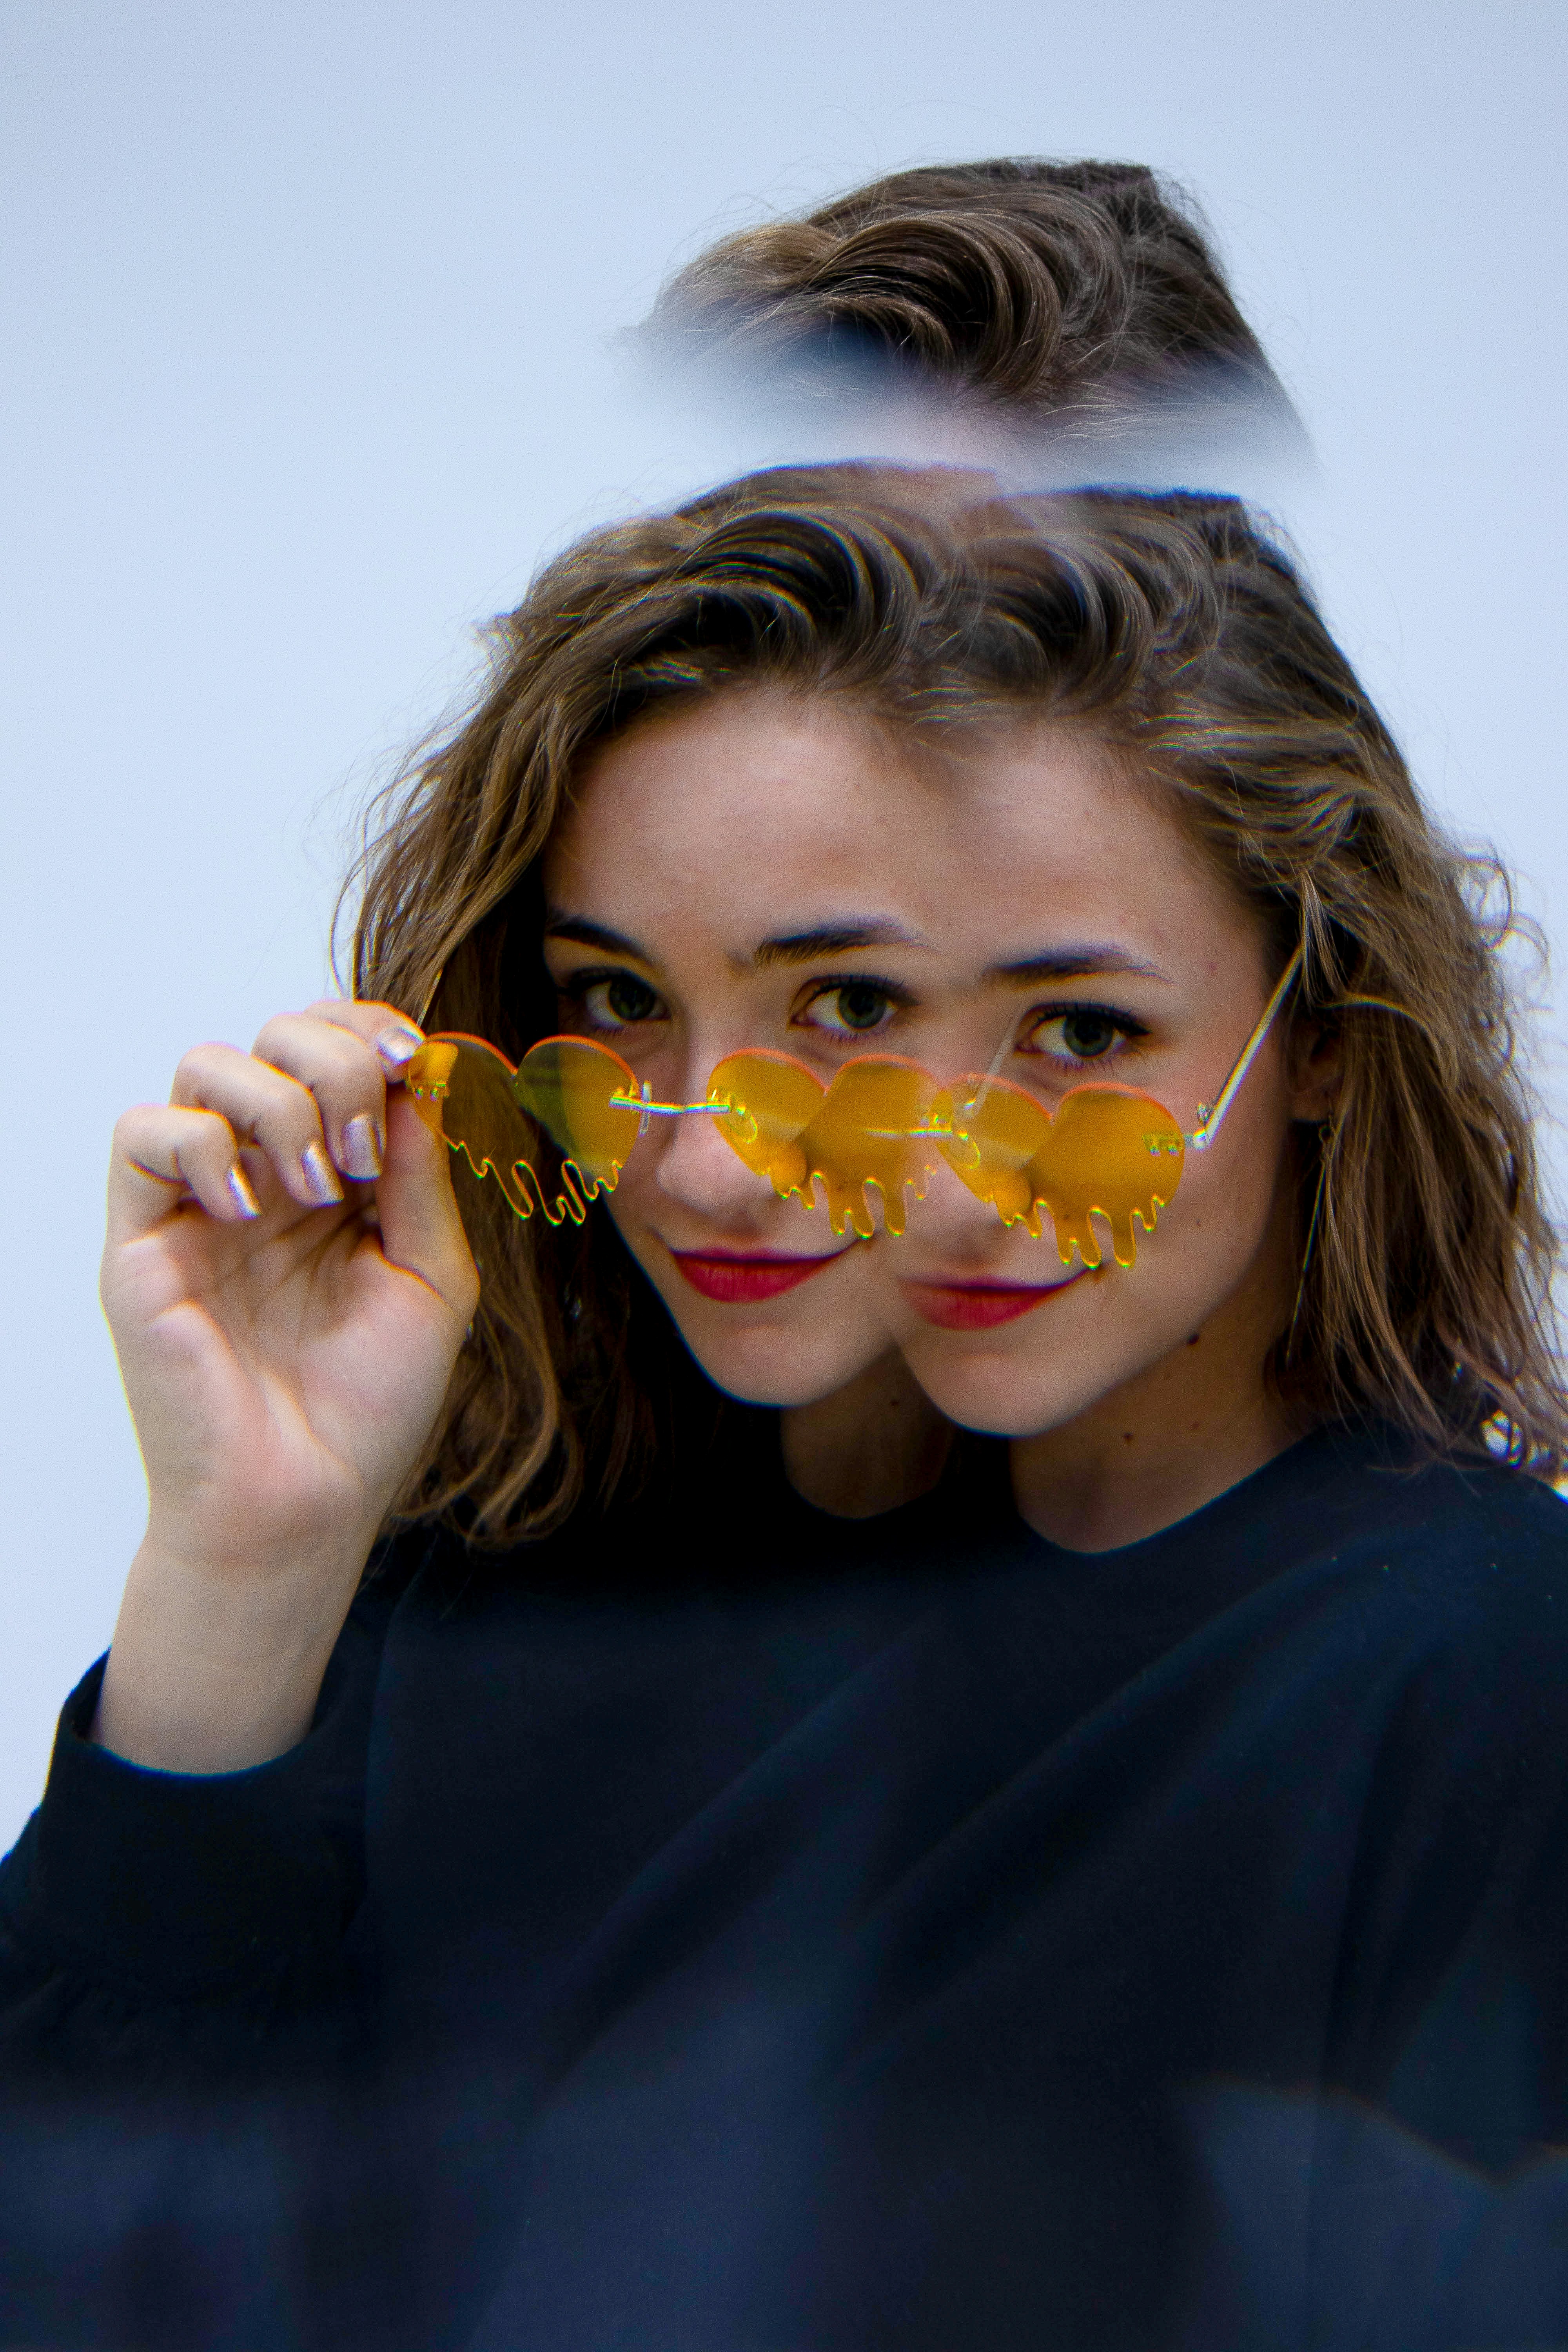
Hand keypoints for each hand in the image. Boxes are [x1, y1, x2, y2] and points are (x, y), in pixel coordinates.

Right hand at [96, 1000, 479, 1769]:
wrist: (305, 1499)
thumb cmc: (367, 1405)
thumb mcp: (431, 1280)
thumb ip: (424, 1178)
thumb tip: (420, 1079)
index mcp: (336, 1176)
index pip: (334, 1050)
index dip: (370, 1030)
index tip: (413, 1057)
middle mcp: (266, 1175)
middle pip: (274, 1036)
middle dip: (333, 1062)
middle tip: (365, 1150)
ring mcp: (200, 1202)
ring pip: (205, 1065)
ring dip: (278, 1102)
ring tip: (319, 1188)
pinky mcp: (142, 1238)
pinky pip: (144, 1134)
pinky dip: (205, 1148)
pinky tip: (251, 1212)